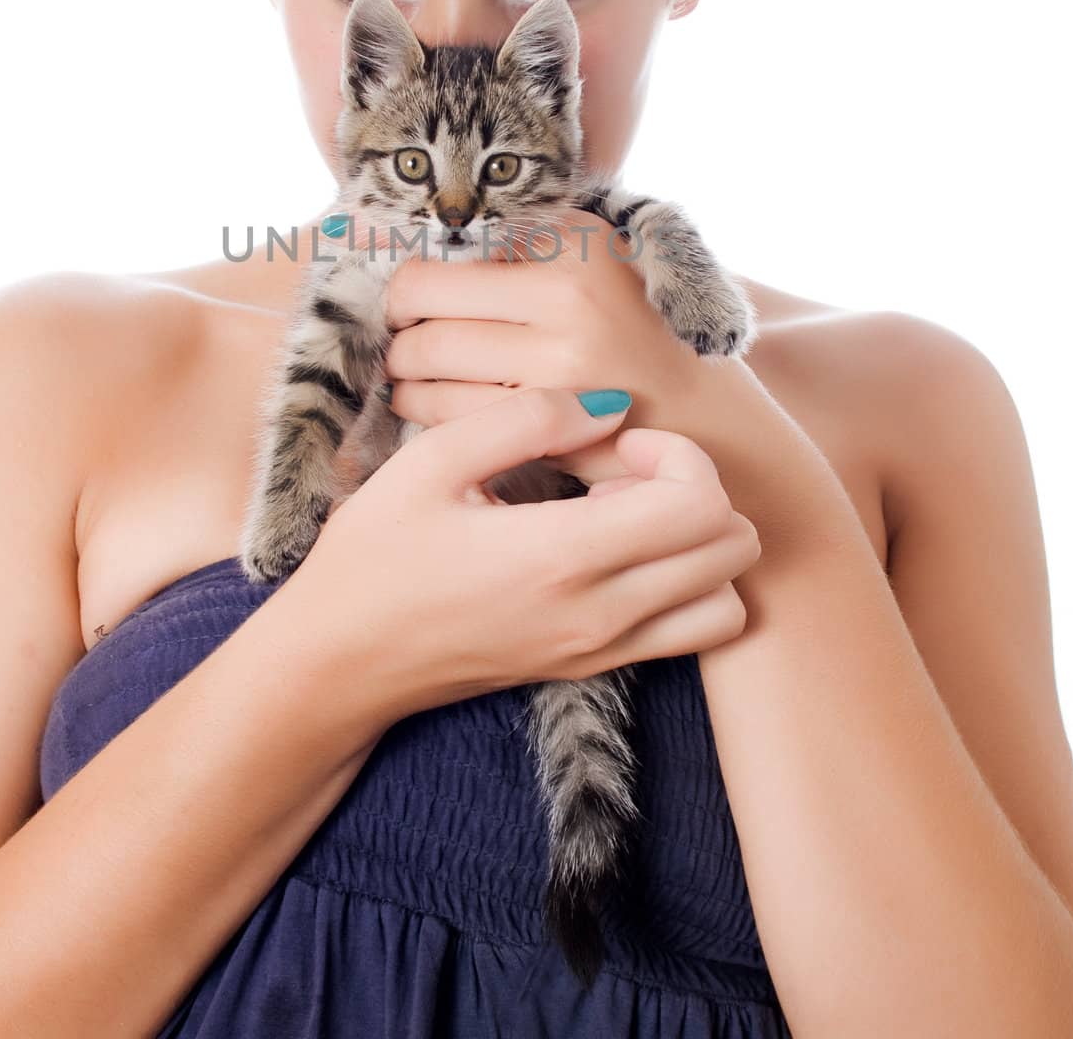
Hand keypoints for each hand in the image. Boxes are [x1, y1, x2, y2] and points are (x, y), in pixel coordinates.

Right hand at [281, 386, 760, 721]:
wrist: (340, 662)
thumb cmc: (374, 554)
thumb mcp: (432, 461)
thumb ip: (527, 417)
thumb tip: (610, 404)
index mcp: (560, 557)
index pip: (700, 505)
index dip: (679, 452)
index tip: (617, 439)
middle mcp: (599, 614)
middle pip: (732, 548)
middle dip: (699, 488)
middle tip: (626, 468)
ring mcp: (601, 650)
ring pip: (728, 600)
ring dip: (700, 544)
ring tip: (630, 513)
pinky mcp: (594, 669)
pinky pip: (693, 634)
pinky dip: (688, 587)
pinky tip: (620, 551)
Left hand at [379, 213, 750, 485]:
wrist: (708, 425)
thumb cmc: (639, 340)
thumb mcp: (602, 264)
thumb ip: (529, 245)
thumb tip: (427, 237)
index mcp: (576, 241)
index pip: (453, 241)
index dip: (420, 269)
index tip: (418, 291)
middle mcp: (568, 291)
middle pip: (421, 294)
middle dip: (397, 320)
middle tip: (401, 331)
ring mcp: (559, 359)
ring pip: (422, 355)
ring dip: (401, 367)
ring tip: (409, 370)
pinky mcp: (548, 420)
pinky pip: (443, 407)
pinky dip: (418, 406)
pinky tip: (426, 403)